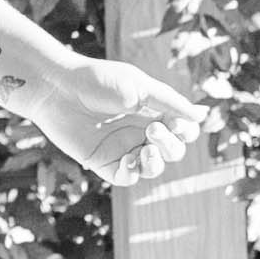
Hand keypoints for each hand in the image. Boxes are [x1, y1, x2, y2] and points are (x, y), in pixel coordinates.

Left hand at [0, 49, 213, 185]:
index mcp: (152, 112)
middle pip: (173, 151)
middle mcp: (139, 131)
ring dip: (156, 163)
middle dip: (171, 145)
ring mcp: (122, 148)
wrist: (57, 88)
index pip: (183, 130)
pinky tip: (130, 160)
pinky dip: (134, 173)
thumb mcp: (139, 86)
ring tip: (146, 149)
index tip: (176, 122)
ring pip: (153, 167)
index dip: (186, 131)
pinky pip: (127, 177)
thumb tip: (202, 115)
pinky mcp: (102, 161)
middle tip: (152, 131)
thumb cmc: (97, 80)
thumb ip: (170, 102)